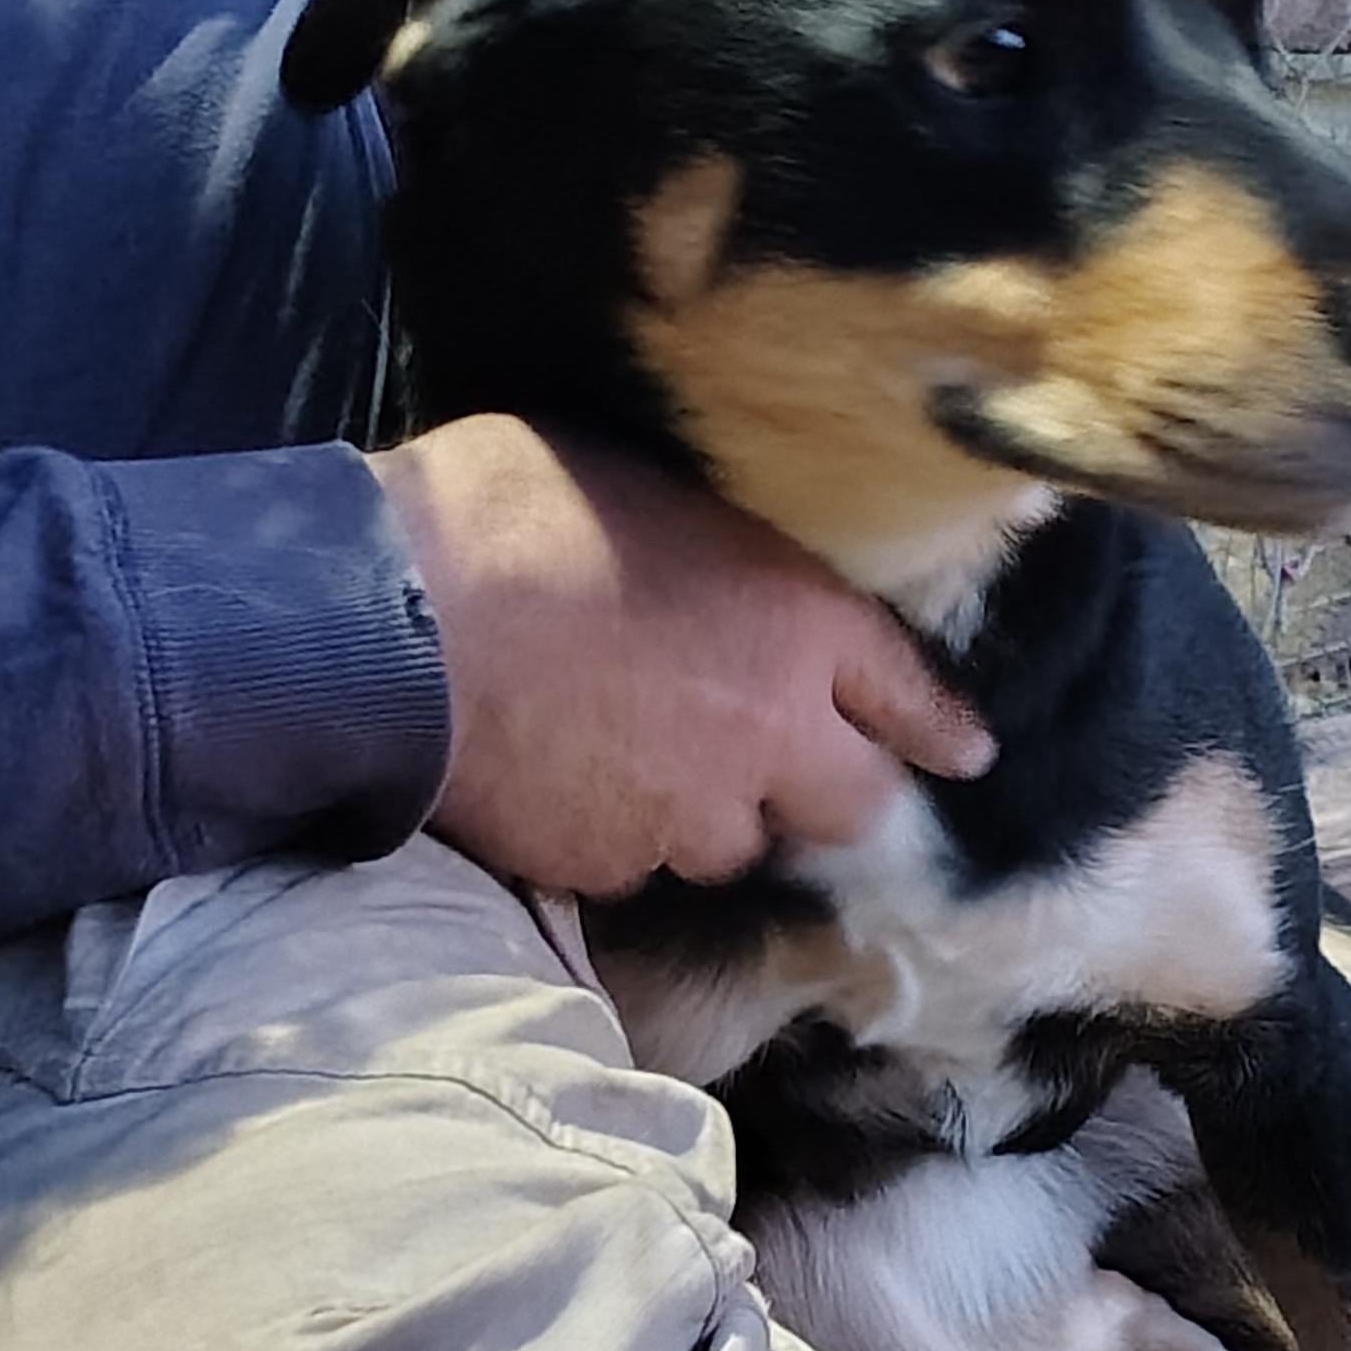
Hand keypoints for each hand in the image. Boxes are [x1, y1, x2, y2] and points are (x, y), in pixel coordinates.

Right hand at [365, 417, 993, 896]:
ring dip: (711, 814)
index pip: (906, 694)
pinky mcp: (609, 864)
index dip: (935, 727)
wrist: (387, 617)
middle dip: (823, 788)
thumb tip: (725, 567)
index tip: (963, 753)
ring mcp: (688, 813)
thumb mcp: (649, 486)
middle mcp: (769, 732)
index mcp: (795, 620)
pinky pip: (637, 864)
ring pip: (736, 845)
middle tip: (773, 758)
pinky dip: (619, 834)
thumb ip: (720, 554)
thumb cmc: (506, 509)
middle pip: (851, 807)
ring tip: (644, 761)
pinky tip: (570, 784)